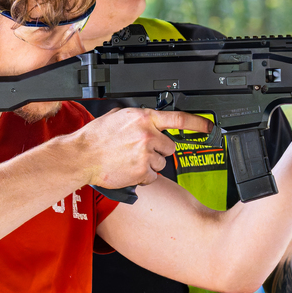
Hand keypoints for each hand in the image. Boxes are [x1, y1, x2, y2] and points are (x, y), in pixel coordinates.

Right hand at [73, 108, 212, 189]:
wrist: (81, 156)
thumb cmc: (96, 137)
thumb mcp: (118, 116)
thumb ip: (138, 118)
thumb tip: (149, 120)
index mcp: (143, 118)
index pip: (178, 118)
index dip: (198, 123)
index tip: (210, 127)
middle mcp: (147, 135)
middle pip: (170, 146)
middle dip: (159, 150)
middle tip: (140, 150)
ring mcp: (146, 154)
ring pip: (162, 163)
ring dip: (150, 164)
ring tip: (130, 160)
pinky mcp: (142, 172)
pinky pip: (153, 176)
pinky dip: (144, 176)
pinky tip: (129, 169)